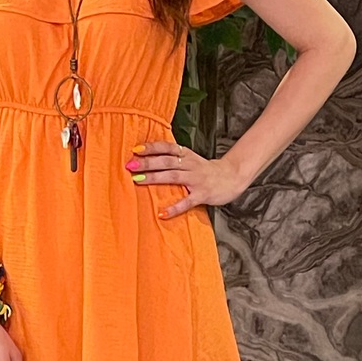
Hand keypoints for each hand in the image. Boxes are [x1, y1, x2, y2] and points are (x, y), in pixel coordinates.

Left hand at [126, 140, 247, 216]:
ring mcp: (197, 180)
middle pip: (166, 161)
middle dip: (147, 162)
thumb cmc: (205, 170)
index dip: (152, 147)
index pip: (167, 147)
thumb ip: (173, 158)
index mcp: (187, 155)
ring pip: (173, 176)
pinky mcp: (202, 195)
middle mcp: (191, 165)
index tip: (136, 149)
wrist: (232, 177)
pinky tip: (162, 213)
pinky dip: (174, 208)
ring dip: (154, 178)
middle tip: (130, 165)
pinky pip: (187, 202)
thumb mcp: (191, 159)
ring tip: (138, 180)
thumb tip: (147, 158)